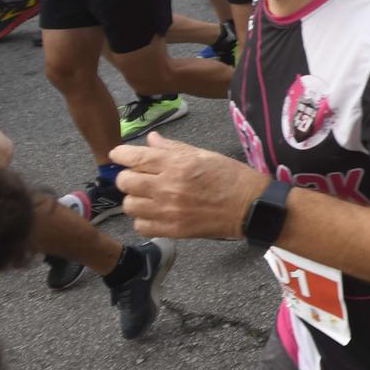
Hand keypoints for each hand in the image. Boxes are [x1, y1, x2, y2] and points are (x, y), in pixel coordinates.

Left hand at [111, 131, 271, 239]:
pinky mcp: (172, 230)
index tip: (119, 155)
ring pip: (129, 205)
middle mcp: (168, 186)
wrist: (250, 207)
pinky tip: (155, 213)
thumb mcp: (204, 154)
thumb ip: (173, 148)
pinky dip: (144, 219)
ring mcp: (169, 210)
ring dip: (135, 199)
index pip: (134, 158)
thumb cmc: (231, 176)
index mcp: (177, 164)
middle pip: (125, 182)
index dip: (120, 155)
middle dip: (128, 177)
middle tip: (139, 177)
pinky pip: (140, 225)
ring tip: (148, 197)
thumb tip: (151, 139)